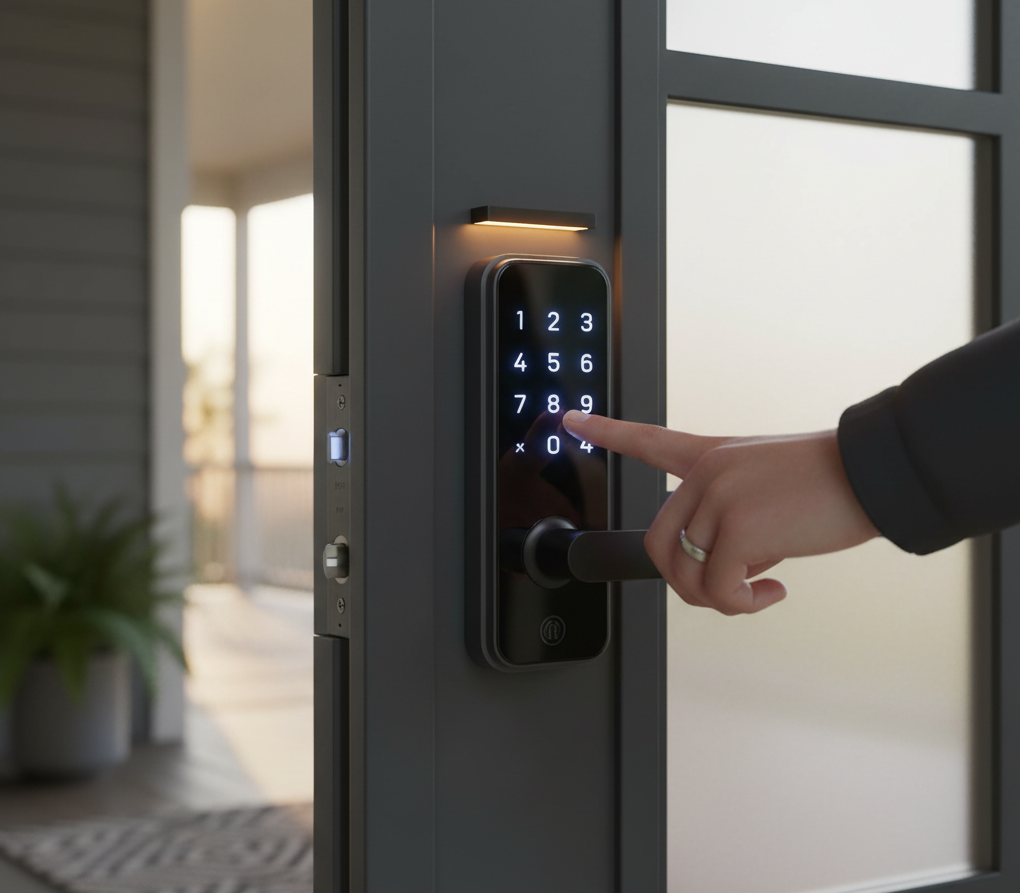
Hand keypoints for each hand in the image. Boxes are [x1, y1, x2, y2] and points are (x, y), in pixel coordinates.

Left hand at [562, 410, 879, 614]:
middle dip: (686, 582)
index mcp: (710, 456)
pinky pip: (718, 589)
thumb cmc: (831, 483)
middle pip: (657, 544)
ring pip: (685, 574)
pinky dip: (744, 603)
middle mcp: (705, 473)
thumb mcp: (767, 486)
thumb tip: (723, 571)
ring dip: (721, 598)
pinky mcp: (738, 527)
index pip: (648, 441)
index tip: (571, 418)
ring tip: (757, 590)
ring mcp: (717, 497)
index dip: (606, 431)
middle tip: (732, 589)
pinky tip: (774, 589)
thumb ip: (731, 517)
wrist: (873, 472)